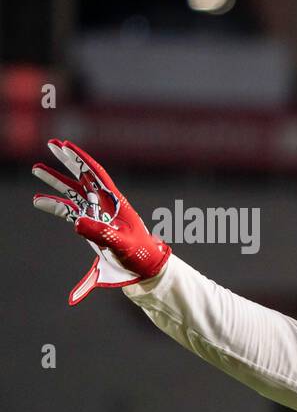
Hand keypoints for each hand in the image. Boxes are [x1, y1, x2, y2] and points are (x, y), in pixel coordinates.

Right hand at [32, 139, 170, 304]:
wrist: (144, 267)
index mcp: (115, 202)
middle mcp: (105, 203)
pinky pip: (70, 210)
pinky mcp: (91, 224)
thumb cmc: (139, 254)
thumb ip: (100, 233)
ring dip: (56, 181)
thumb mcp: (120, 243)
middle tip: (51, 145)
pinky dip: (55, 204)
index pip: (97, 174)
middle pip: (83, 177)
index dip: (81, 159)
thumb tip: (76, 221)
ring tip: (37, 169)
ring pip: (73, 192)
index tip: (66, 146)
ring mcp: (97, 213)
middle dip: (68, 161)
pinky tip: (38, 200)